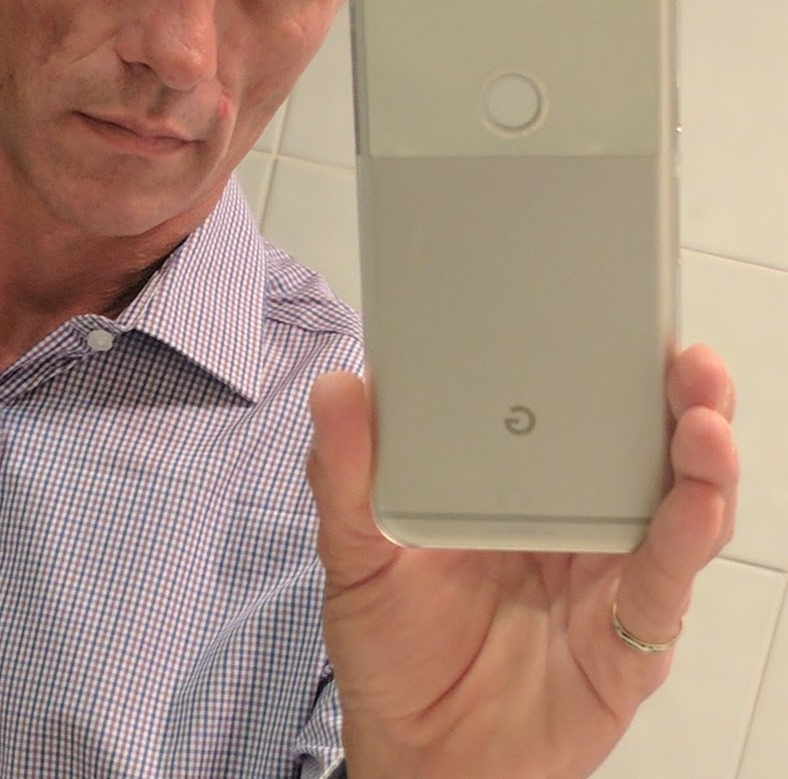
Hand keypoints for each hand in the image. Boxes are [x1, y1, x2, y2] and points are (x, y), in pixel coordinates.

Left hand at [307, 344, 737, 778]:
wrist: (421, 757)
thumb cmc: (394, 651)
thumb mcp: (354, 552)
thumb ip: (346, 474)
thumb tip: (339, 387)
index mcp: (513, 484)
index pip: (566, 406)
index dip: (595, 358)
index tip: (604, 307)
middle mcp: (573, 520)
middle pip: (640, 442)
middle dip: (673, 391)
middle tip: (679, 353)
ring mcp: (606, 572)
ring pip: (675, 500)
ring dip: (700, 452)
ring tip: (701, 413)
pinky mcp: (626, 638)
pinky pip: (664, 581)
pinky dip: (686, 537)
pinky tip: (693, 503)